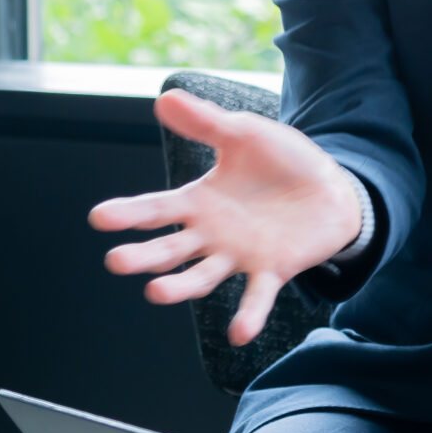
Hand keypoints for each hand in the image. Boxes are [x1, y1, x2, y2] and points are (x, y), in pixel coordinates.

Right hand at [88, 88, 363, 345]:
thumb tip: (164, 99)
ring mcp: (239, 256)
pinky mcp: (272, 270)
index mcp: (199, 202)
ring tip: (155, 293)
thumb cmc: (281, 161)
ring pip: (202, 277)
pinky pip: (256, 297)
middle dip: (143, 256)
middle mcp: (210, 235)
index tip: (100, 217)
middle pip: (169, 250)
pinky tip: (239, 334)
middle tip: (116, 261)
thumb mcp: (244, 134)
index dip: (128, 213)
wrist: (331, 187)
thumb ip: (206, 124)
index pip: (156, 209)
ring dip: (179, 287)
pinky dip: (248, 316)